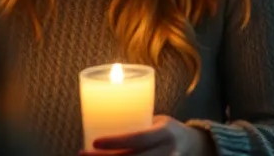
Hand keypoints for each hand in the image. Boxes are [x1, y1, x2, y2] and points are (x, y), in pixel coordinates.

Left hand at [80, 116, 210, 155]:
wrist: (190, 145)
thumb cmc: (164, 129)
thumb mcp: (156, 122)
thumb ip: (136, 127)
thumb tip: (100, 120)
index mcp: (164, 132)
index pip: (138, 138)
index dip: (116, 142)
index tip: (94, 142)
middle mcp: (166, 151)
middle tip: (82, 154)